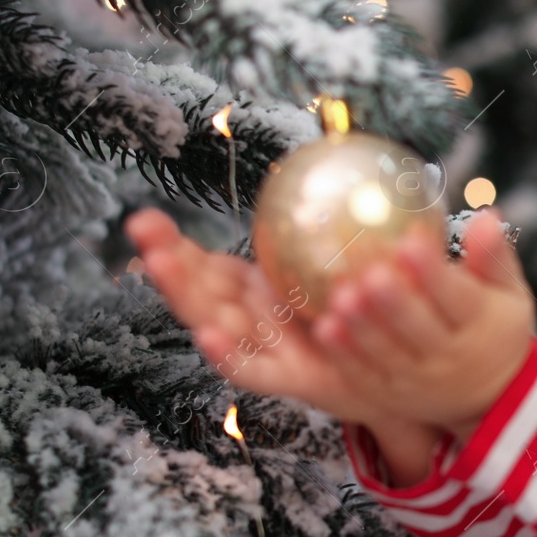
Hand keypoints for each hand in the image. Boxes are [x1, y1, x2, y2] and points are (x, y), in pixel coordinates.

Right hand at [122, 207, 424, 433]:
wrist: (396, 370)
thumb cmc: (360, 308)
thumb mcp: (338, 257)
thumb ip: (328, 224)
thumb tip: (337, 157)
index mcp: (255, 289)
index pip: (205, 264)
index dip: (171, 244)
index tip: (144, 221)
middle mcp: (252, 320)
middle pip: (199, 290)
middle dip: (166, 261)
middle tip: (141, 228)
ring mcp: (265, 350)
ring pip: (213, 322)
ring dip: (183, 295)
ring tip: (157, 264)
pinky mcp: (288, 379)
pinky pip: (252, 370)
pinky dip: (226, 356)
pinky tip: (208, 335)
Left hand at [311, 206, 536, 440]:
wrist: (489, 395)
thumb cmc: (495, 327)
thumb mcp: (508, 293)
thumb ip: (493, 256)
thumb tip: (487, 215)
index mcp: (478, 324)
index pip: (458, 297)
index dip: (434, 272)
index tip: (411, 242)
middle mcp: (449, 355)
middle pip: (419, 328)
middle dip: (395, 301)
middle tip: (371, 273)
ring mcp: (417, 378)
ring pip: (387, 352)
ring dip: (363, 326)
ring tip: (342, 296)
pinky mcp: (390, 393)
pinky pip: (365, 374)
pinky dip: (344, 354)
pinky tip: (324, 327)